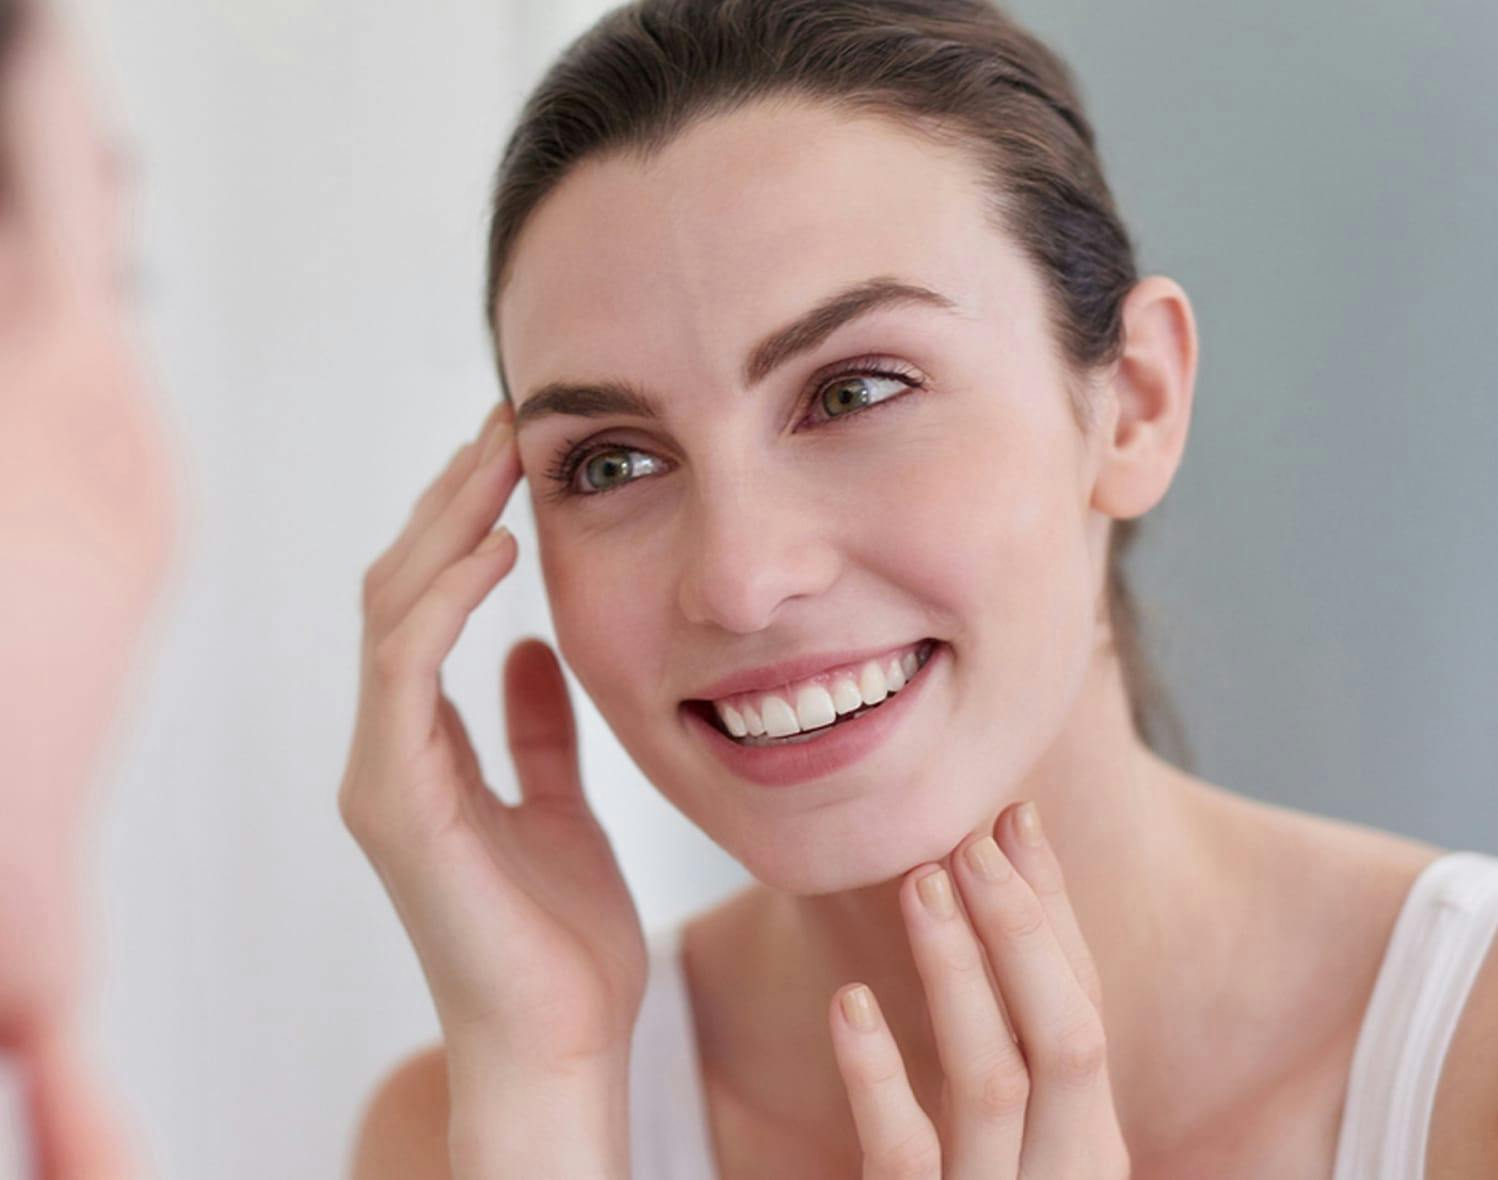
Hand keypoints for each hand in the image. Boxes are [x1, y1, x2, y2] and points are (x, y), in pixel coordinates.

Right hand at [338, 406, 646, 1086]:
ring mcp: (383, 773)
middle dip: (453, 498)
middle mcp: (391, 750)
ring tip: (500, 454)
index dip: (466, 522)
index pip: (429, 603)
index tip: (519, 453)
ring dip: (445, 525)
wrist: (562, 1040)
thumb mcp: (562, 806)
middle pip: (402, 588)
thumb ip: (536, 732)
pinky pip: (405, 675)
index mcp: (426, 749)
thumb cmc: (563, 938)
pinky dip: (443, 603)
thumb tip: (529, 652)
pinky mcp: (394, 803)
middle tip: (506, 419)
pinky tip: (492, 549)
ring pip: (392, 613)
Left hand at [827, 801, 1129, 1178]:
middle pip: (1068, 1040)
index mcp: (1090, 1147)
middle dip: (1024, 930)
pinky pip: (903, 1161)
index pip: (1084, 1008)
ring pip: (992, 1084)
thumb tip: (998, 933)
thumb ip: (1020, 1069)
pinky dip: (878, 1079)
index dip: (1054, 912)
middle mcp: (1066, 1176)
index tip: (1018, 820)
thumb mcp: (1021, 1152)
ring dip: (959, 974)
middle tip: (972, 834)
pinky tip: (849, 1005)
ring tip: (920, 881)